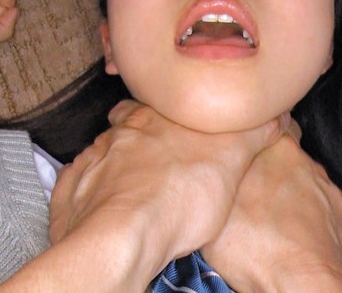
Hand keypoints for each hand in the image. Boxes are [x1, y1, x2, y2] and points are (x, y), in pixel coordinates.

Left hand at [48, 100, 288, 288]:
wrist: (123, 239)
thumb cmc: (179, 198)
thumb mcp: (232, 160)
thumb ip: (251, 133)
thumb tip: (271, 114)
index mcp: (153, 119)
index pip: (159, 103)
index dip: (169, 115)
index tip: (179, 128)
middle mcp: (115, 134)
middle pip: (125, 126)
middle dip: (138, 139)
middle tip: (158, 163)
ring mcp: (88, 163)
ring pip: (103, 156)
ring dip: (116, 167)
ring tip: (136, 192)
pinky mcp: (69, 194)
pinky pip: (79, 186)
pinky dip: (92, 193)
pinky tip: (108, 208)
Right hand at [201, 127, 341, 292]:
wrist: (303, 284)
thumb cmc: (255, 245)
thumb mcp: (215, 208)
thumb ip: (220, 177)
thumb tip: (214, 167)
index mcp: (278, 148)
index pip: (268, 124)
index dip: (253, 135)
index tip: (241, 148)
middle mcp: (306, 161)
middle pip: (283, 154)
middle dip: (268, 166)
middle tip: (248, 186)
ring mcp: (326, 188)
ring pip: (301, 181)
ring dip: (287, 192)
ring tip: (267, 216)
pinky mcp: (338, 215)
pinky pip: (317, 206)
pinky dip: (305, 215)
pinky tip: (288, 232)